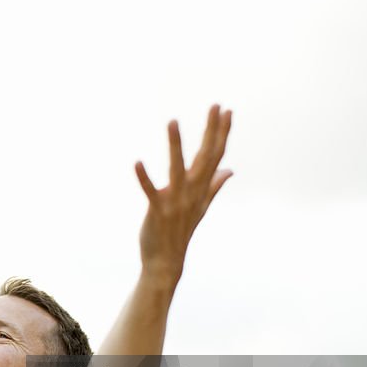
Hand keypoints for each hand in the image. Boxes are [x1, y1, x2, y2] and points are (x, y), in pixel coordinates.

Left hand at [135, 104, 232, 284]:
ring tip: (172, 121)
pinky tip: (136, 162)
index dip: (221, 133)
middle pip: (205, 157)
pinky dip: (143, 178)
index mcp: (202, 189)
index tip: (227, 110)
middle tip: (215, 106)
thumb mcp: (201, 206)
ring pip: (177, 169)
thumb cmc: (181, 231)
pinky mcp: (157, 211)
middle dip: (210, 131)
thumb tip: (230, 171)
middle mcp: (192, 193)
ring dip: (175, 145)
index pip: (216, 156)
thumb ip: (215, 186)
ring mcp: (175, 202)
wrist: (167, 261)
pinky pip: (150, 191)